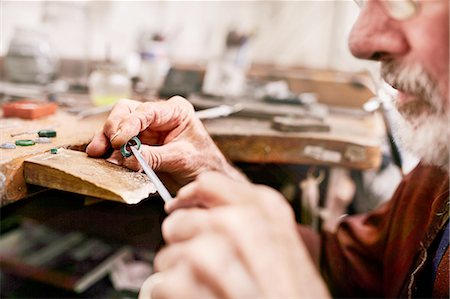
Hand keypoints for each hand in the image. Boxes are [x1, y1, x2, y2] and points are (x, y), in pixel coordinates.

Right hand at [86, 97, 244, 188]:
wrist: (206, 179)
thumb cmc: (203, 164)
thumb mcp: (181, 159)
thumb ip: (155, 157)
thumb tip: (129, 157)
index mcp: (175, 111)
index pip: (146, 110)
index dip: (129, 124)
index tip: (119, 140)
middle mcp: (159, 116)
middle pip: (127, 112)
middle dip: (113, 128)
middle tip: (107, 146)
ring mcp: (148, 130)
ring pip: (118, 126)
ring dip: (107, 140)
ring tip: (99, 154)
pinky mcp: (140, 144)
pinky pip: (119, 144)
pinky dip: (110, 151)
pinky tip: (104, 159)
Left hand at [143, 172, 329, 298]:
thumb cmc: (294, 297)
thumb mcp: (290, 250)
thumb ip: (261, 225)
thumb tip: (220, 214)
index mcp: (265, 210)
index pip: (208, 184)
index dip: (191, 198)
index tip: (182, 206)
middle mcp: (236, 223)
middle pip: (179, 221)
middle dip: (184, 245)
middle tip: (204, 269)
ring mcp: (208, 253)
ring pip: (167, 256)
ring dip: (178, 277)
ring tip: (206, 292)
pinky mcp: (184, 285)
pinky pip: (160, 285)